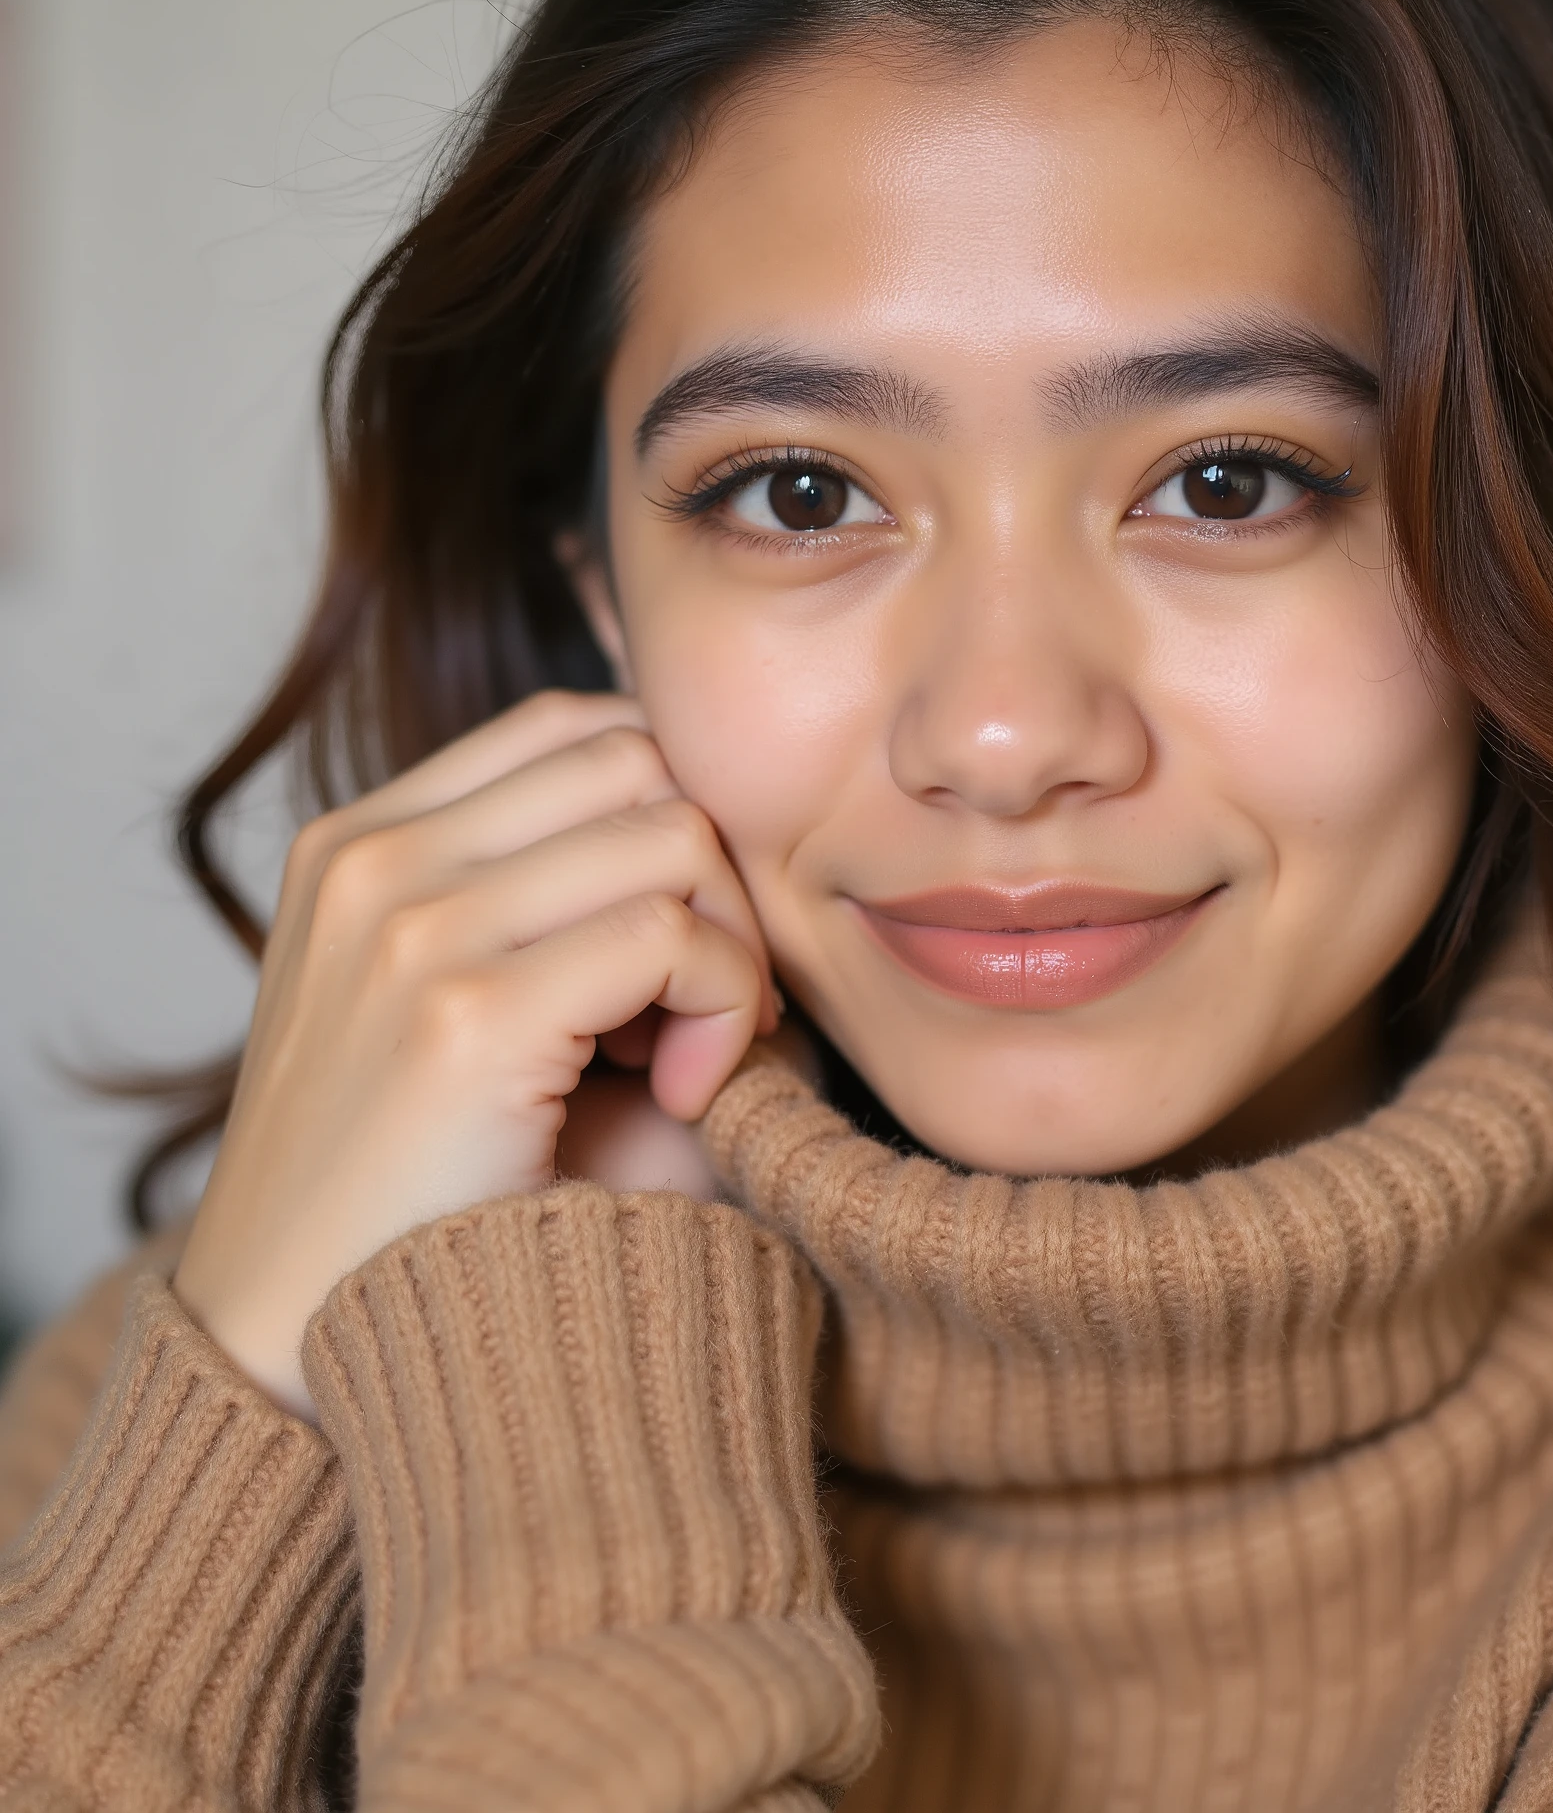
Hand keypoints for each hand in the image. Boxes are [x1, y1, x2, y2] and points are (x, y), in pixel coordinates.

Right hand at [173, 691, 775, 1419]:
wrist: (300, 1350)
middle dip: (714, 864)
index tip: (681, 933)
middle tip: (715, 992)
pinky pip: (672, 934)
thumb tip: (722, 828)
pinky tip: (691, 1091)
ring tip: (696, 1048)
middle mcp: (370, 861)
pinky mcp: (463, 1014)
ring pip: (671, 832)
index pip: (575, 724)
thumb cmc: (420, 1186)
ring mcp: (407, 928)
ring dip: (729, 938)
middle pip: (637, 758)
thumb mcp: (464, 1000)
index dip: (669, 807)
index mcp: (358, 843)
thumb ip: (556, 894)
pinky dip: (726, 1005)